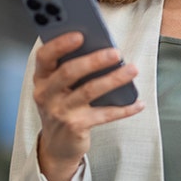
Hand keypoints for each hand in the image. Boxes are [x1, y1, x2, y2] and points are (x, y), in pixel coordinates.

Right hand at [32, 32, 143, 180]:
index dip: (60, 44)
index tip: (80, 34)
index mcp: (41, 78)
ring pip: (89, 91)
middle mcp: (46, 94)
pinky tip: (138, 103)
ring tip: (132, 70)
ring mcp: (60, 112)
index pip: (45, 56)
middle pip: (69, 72)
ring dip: (113, 79)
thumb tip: (102, 47)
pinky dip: (124, 109)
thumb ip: (72, 67)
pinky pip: (104, 114)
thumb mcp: (59, 87)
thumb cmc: (62, 106)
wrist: (57, 146)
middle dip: (94, 60)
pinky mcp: (75, 127)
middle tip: (116, 52)